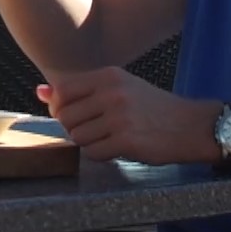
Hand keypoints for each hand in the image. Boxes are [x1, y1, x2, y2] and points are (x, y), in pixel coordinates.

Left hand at [38, 67, 215, 165]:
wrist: (191, 126)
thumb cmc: (152, 108)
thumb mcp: (119, 88)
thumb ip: (80, 90)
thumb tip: (39, 91)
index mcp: (108, 76)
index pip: (62, 92)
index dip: (61, 108)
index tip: (77, 115)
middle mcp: (112, 93)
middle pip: (66, 118)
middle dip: (76, 128)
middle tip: (100, 129)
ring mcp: (119, 116)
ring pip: (77, 137)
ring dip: (90, 143)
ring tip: (111, 137)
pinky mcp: (126, 140)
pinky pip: (93, 153)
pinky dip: (102, 155)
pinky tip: (119, 147)